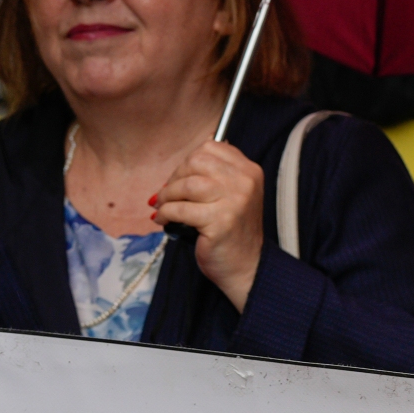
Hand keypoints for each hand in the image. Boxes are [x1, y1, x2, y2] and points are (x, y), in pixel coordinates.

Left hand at [155, 141, 265, 309]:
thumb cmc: (233, 230)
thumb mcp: (233, 195)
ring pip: (186, 184)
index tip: (181, 179)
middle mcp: (245, 182)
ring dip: (166, 197)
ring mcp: (234, 201)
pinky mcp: (219, 221)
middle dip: (174, 178)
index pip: (211, 147)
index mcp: (250, 171)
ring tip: (163, 208)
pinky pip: (180, 209)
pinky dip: (165, 214)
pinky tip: (164, 220)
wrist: (246, 265)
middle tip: (168, 195)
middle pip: (196, 161)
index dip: (188, 162)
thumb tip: (183, 164)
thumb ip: (216, 175)